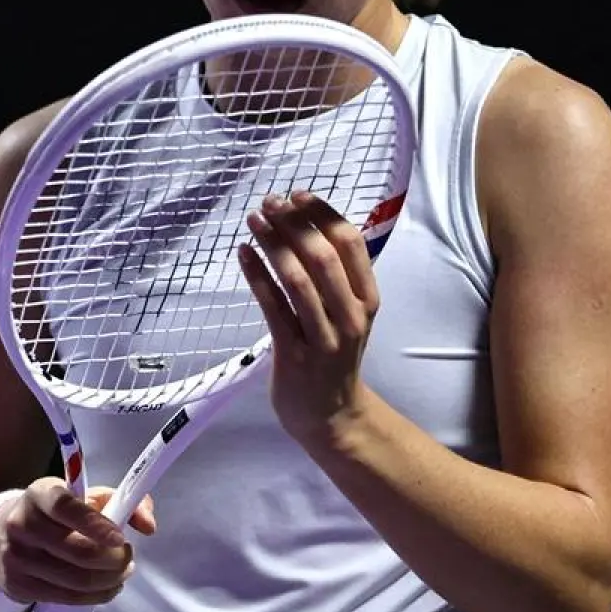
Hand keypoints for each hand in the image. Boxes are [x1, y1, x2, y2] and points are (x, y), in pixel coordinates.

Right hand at [0, 477, 156, 606]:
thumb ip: (124, 501)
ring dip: (109, 579)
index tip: (121, 536)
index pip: (66, 507)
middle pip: (78, 551)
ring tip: (121, 571)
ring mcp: (17, 557)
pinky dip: (95, 595)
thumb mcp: (86, 497)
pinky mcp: (17, 585)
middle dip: (114, 559)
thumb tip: (148, 524)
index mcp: (40, 493)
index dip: (96, 524)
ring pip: (75, 579)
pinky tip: (107, 586)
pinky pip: (66, 597)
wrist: (5, 537)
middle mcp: (22, 524)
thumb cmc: (57, 513)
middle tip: (128, 557)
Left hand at [238, 190, 381, 447]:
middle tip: (269, 202)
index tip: (298, 194)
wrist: (331, 416)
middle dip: (293, 223)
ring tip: (253, 220)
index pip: (350, 243)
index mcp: (367, 298)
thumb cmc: (335, 355)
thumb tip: (308, 221)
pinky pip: (272, 307)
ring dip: (272, 243)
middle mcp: (350, 315)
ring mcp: (322, 337)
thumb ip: (338, 275)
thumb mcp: (351, 313)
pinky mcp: (293, 355)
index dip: (322, 213)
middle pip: (322, 256)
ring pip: (296, 280)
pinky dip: (256, 275)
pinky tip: (243, 253)